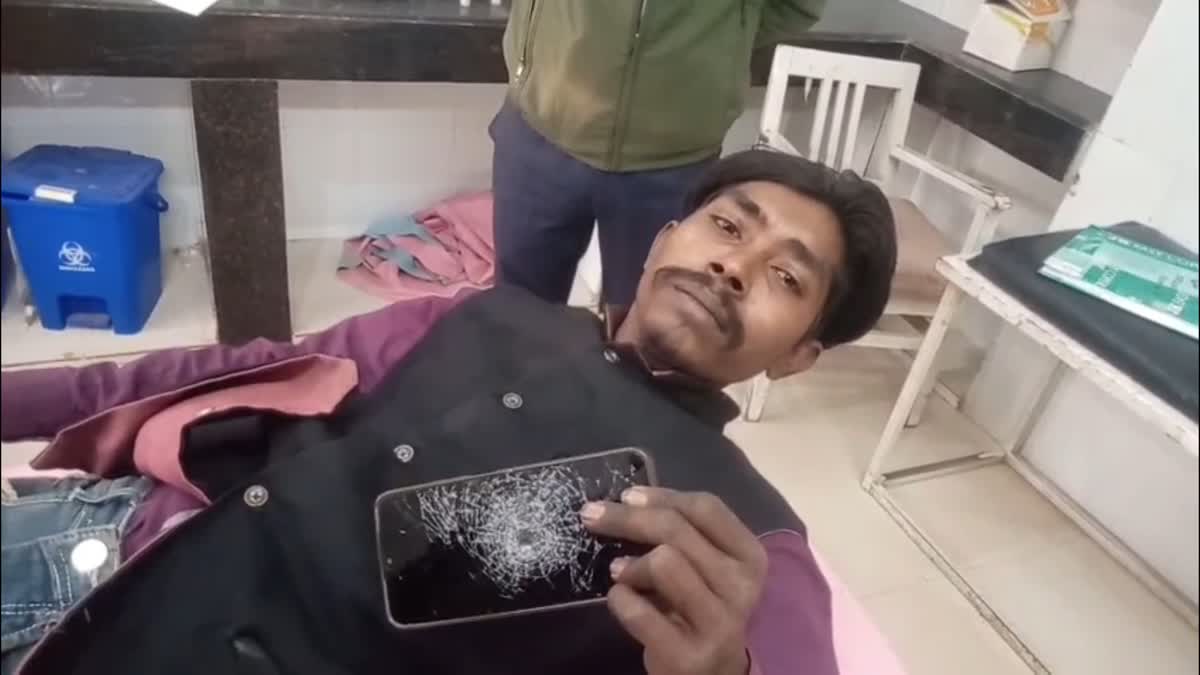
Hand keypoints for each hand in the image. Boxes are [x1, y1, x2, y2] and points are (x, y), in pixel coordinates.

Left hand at [580, 487, 766, 674]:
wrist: (712, 671)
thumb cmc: (701, 606)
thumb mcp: (706, 565)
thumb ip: (683, 532)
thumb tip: (629, 500)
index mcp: (749, 556)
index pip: (705, 508)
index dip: (662, 497)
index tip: (626, 495)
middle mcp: (741, 587)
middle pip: (675, 530)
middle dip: (625, 518)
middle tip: (591, 516)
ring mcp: (719, 623)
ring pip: (663, 563)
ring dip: (631, 565)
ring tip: (620, 574)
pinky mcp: (689, 656)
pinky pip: (639, 612)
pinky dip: (621, 600)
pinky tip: (621, 599)